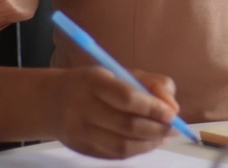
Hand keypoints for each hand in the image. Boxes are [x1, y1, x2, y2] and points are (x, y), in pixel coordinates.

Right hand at [48, 66, 181, 158]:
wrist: (53, 101)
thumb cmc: (97, 84)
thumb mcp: (123, 72)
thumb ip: (153, 84)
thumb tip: (173, 108)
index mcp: (94, 81)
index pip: (127, 97)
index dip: (153, 108)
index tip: (171, 113)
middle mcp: (82, 107)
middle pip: (126, 125)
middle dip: (156, 129)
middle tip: (172, 128)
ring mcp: (79, 131)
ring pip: (121, 145)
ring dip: (149, 144)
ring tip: (162, 137)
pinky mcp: (80, 149)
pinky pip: (114, 155)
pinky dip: (136, 150)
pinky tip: (146, 143)